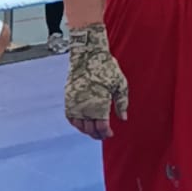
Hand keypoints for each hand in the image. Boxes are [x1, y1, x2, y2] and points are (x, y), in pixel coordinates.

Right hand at [65, 22, 127, 139]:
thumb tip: (123, 118)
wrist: (88, 55)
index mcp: (100, 104)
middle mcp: (86, 106)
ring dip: (87, 131)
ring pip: (79, 125)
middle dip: (97, 134)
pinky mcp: (68, 98)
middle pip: (90, 129)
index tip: (110, 134)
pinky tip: (83, 124)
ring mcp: (75, 103)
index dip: (106, 133)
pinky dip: (76, 123)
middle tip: (103, 135)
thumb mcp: (120, 84)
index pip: (101, 127)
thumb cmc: (107, 68)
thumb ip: (122, 103)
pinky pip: (70, 117)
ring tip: (94, 131)